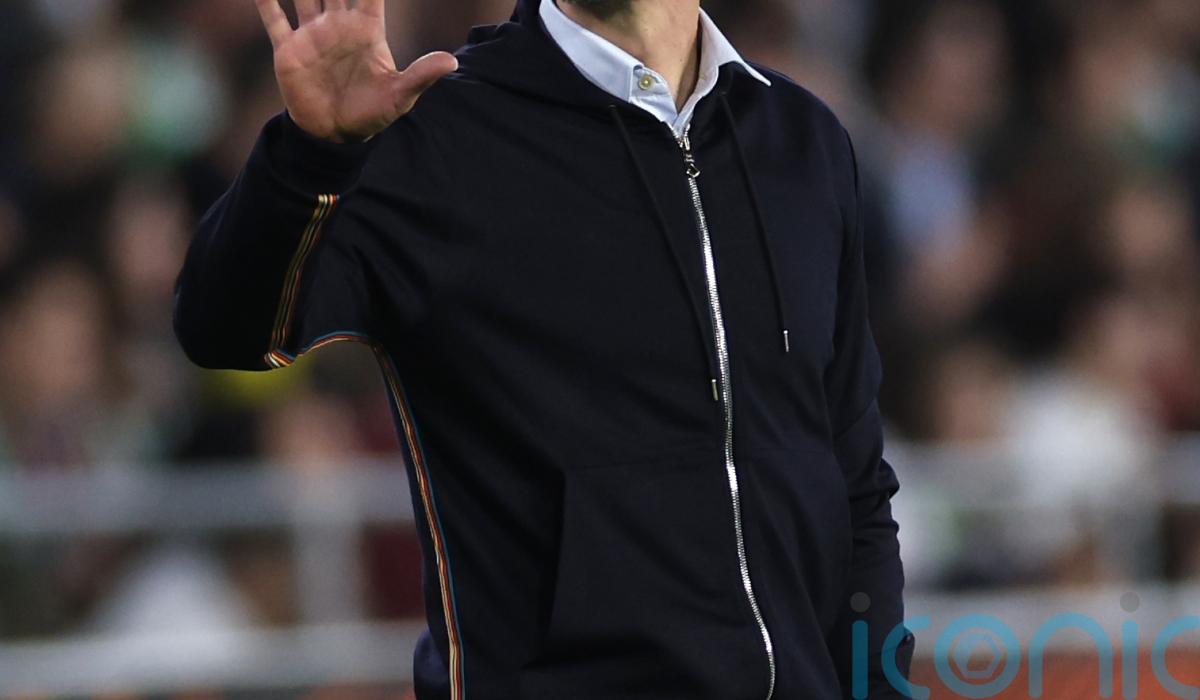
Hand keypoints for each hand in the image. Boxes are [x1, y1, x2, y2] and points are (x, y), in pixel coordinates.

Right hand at [255, 0, 457, 142]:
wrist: (336, 136)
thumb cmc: (372, 114)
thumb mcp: (400, 96)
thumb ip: (421, 75)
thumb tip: (452, 63)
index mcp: (366, 30)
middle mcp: (338, 25)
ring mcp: (312, 35)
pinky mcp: (289, 51)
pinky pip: (274, 19)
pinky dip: (265, 1)